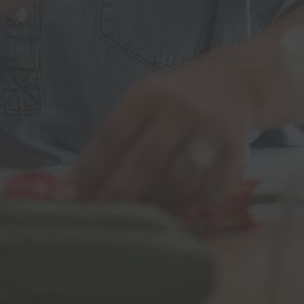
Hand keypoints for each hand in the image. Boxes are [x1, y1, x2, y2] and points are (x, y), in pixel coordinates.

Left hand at [68, 63, 256, 210]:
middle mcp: (180, 110)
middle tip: (96, 221)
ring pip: (176, 184)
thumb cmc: (176, 99)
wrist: (235, 82)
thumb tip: (78, 185)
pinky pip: (206, 194)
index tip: (68, 199)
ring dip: (157, 204)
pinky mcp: (235, 152)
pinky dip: (189, 205)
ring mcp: (210, 131)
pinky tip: (179, 204)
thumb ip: (117, 136)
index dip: (87, 172)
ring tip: (143, 212)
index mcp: (149, 95)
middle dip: (115, 197)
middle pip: (142, 163)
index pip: (111, 138)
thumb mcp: (145, 101)